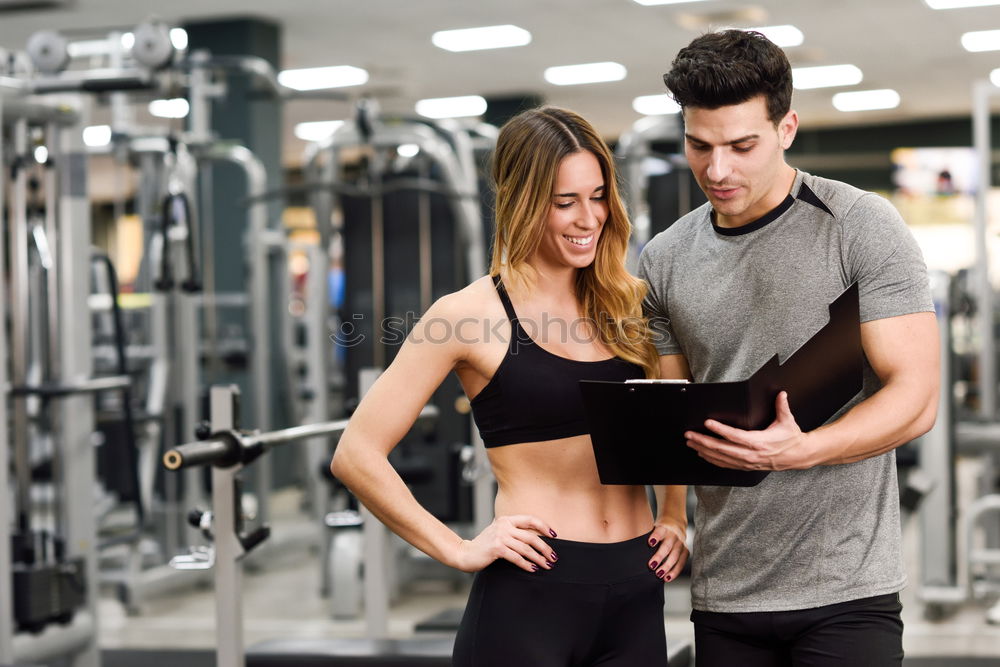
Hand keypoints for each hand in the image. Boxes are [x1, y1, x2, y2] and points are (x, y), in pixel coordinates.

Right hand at [452, 514, 557, 572]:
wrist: (466, 553)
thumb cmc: (484, 545)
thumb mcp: (498, 532)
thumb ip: (512, 530)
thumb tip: (535, 537)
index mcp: (506, 519)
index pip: (530, 520)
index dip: (544, 527)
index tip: (555, 536)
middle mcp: (504, 525)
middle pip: (532, 537)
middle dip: (545, 548)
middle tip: (553, 557)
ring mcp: (500, 536)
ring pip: (526, 549)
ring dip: (539, 558)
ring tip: (546, 565)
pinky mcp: (496, 548)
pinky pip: (517, 558)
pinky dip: (526, 564)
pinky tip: (533, 569)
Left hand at [646, 519, 687, 581]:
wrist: (676, 521)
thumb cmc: (660, 527)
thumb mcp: (654, 526)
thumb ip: (648, 536)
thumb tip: (634, 550)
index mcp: (664, 527)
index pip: (659, 531)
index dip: (656, 537)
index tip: (650, 543)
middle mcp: (674, 535)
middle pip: (667, 546)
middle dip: (659, 557)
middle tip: (651, 566)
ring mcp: (681, 543)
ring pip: (675, 556)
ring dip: (667, 567)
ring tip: (659, 575)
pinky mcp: (685, 550)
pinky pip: (681, 562)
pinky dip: (675, 571)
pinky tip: (668, 578)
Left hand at [685, 391, 814, 470]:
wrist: (797, 456)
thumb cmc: (790, 438)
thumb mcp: (787, 421)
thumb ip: (782, 406)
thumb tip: (781, 393)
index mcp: (759, 442)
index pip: (734, 436)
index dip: (720, 429)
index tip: (708, 423)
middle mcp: (750, 454)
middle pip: (722, 448)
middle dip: (703, 441)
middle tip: (689, 434)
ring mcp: (747, 462)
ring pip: (720, 458)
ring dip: (704, 450)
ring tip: (691, 443)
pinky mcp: (745, 466)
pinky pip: (725, 464)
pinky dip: (712, 459)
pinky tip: (703, 454)